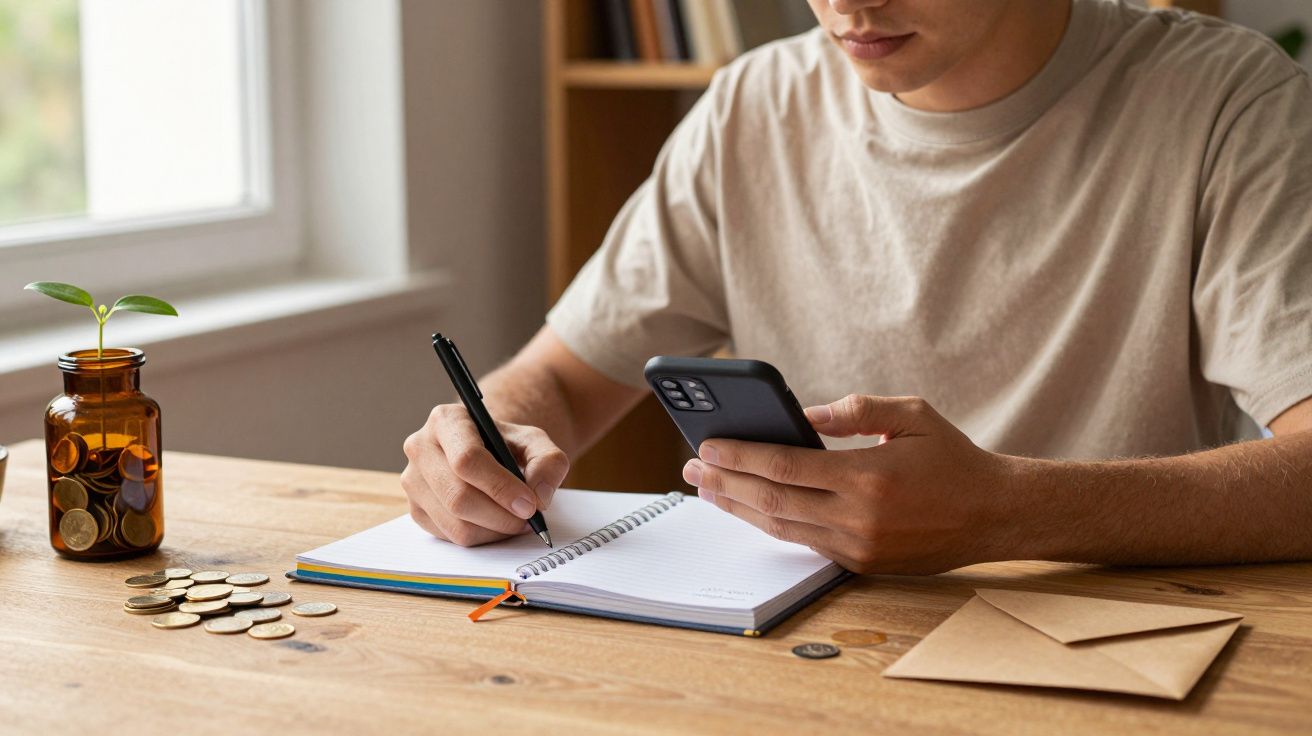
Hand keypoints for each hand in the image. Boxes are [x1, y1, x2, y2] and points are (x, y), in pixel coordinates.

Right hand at [402, 404, 569, 545]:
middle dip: (500, 515)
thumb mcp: (535, 442)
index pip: (467, 459)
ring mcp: (412, 481)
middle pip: (458, 496)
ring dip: (494, 530)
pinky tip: (496, 523)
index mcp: (446, 420)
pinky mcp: (415, 509)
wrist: (487, 454)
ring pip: (454, 523)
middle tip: (529, 519)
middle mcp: (420, 447)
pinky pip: (450, 537)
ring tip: (517, 521)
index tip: (529, 505)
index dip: (500, 487)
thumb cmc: (507, 445)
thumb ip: (549, 461)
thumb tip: (539, 496)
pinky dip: (481, 537)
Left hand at [682, 394, 1018, 573]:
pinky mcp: (861, 564)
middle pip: (771, 500)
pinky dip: (771, 524)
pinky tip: (748, 508)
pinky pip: (804, 542)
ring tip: (707, 489)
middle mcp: (858, 517)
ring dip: (738, 508)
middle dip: (725, 482)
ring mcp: (858, 546)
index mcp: (867, 476)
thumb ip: (855, 411)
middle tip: (691, 467)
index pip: (784, 465)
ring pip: (781, 527)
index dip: (740, 455)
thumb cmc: (954, 459)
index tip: (707, 444)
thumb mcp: (911, 415)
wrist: (995, 515)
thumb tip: (803, 415)